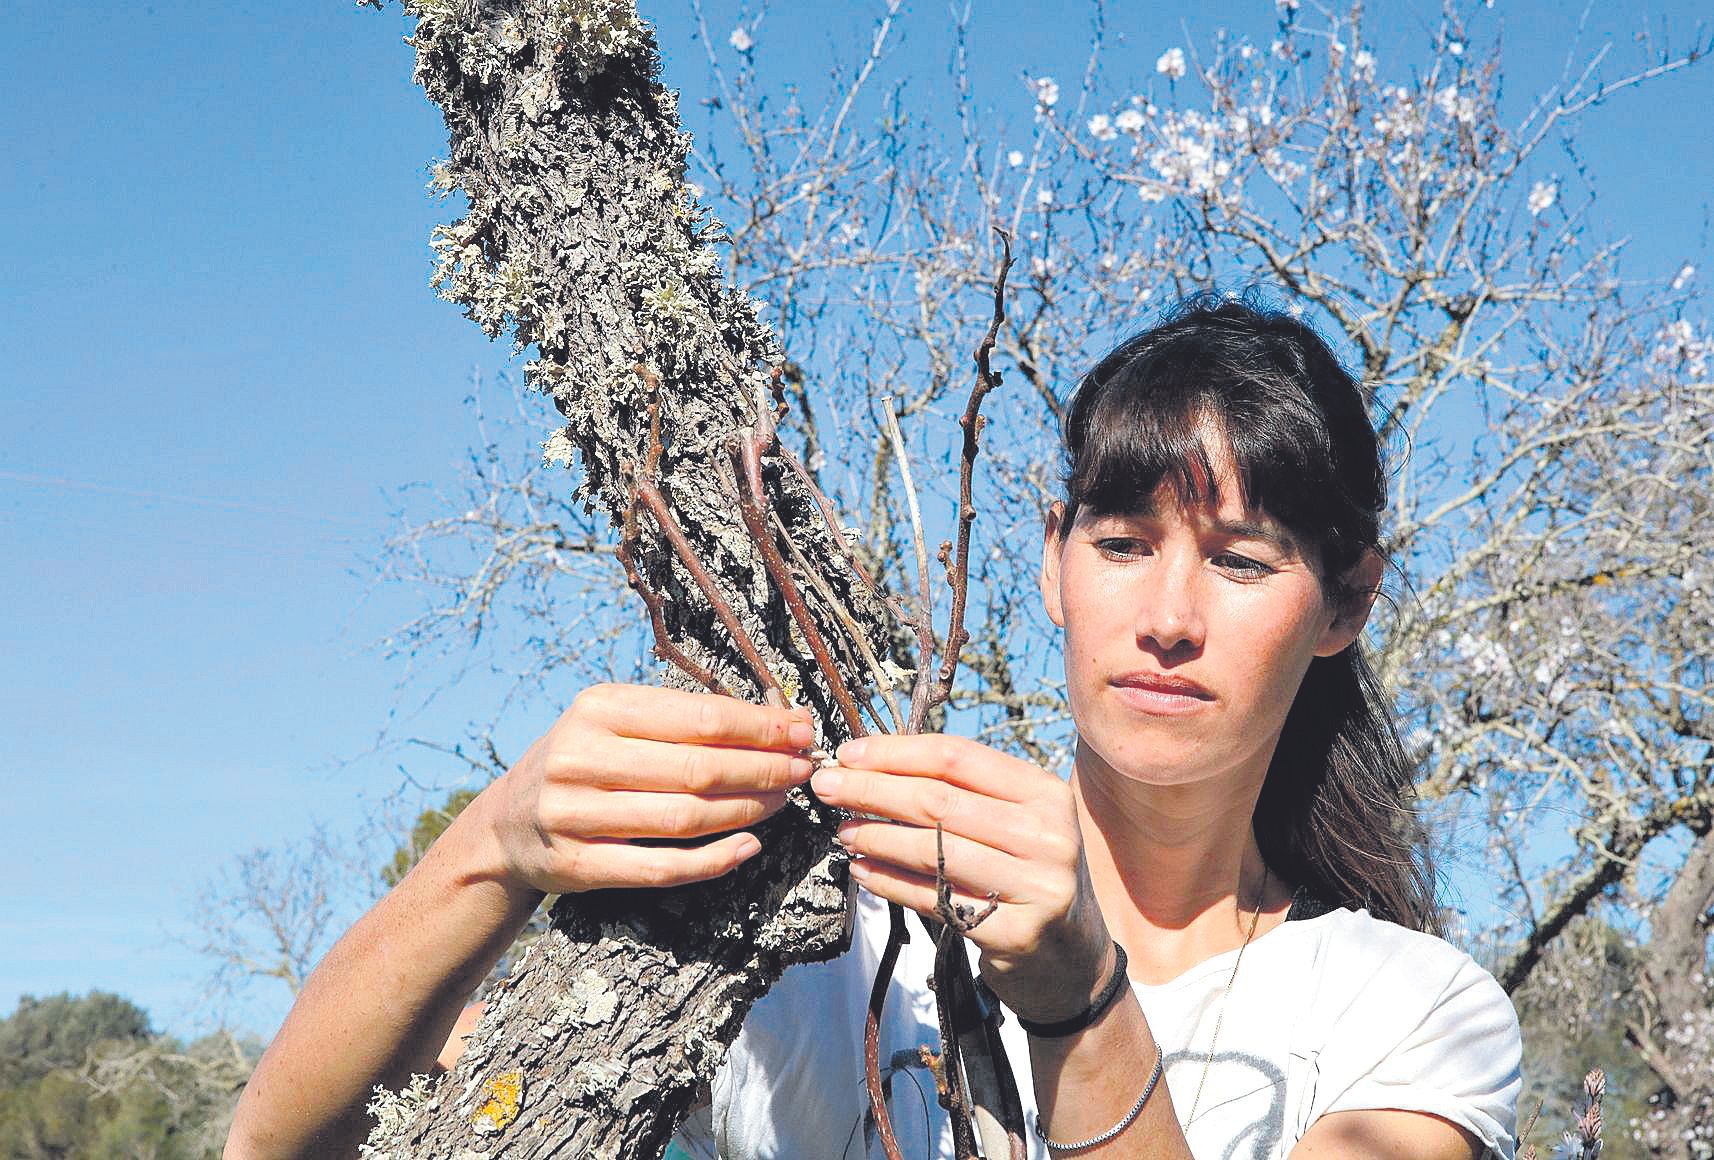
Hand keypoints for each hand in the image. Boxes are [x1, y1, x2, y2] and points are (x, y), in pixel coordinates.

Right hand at [480, 684, 816, 893]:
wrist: (506, 823)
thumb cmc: (584, 760)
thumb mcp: (616, 721)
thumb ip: (683, 718)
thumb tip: (777, 717)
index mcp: (598, 709)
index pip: (699, 718)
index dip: (761, 727)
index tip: (802, 729)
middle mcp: (581, 757)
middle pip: (697, 768)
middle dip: (763, 768)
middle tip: (803, 768)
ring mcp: (575, 815)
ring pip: (684, 818)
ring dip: (747, 811)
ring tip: (783, 801)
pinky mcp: (578, 865)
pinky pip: (661, 868)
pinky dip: (713, 861)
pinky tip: (749, 846)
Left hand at [811, 733, 1113, 1022]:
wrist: (1071, 953)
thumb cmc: (1028, 871)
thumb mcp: (1015, 819)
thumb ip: (961, 791)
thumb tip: (873, 761)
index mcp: (1044, 792)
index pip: (957, 758)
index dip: (896, 752)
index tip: (849, 753)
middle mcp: (1047, 834)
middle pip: (938, 801)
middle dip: (871, 789)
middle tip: (827, 786)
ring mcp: (1035, 886)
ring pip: (931, 851)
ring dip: (874, 837)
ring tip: (842, 831)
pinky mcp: (1014, 933)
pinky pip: (933, 900)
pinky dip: (889, 883)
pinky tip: (862, 870)